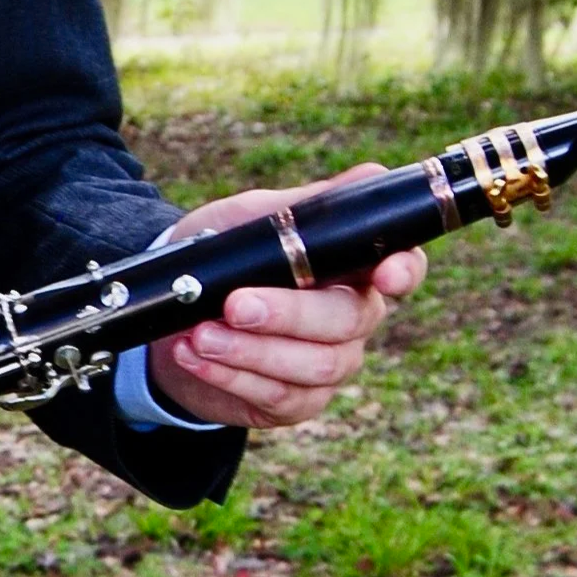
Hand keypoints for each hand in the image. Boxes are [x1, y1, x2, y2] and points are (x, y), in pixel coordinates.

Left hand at [143, 164, 427, 429]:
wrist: (173, 310)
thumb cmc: (224, 255)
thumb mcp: (255, 219)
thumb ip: (307, 205)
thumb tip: (370, 174)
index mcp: (352, 268)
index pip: (402, 268)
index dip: (403, 271)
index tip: (384, 274)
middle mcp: (353, 319)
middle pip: (346, 321)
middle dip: (288, 313)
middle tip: (234, 304)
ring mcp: (329, 365)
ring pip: (314, 365)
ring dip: (251, 349)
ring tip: (200, 334)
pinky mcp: (296, 402)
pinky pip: (278, 396)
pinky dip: (230, 374)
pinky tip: (193, 355)